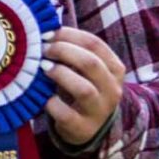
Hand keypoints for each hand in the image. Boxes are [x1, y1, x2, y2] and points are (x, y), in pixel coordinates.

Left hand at [41, 27, 125, 146]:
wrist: (91, 128)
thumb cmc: (83, 88)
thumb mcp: (87, 70)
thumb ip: (74, 51)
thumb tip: (46, 31)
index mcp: (115, 69)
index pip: (95, 44)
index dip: (69, 35)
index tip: (48, 34)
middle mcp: (112, 89)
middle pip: (91, 63)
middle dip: (63, 52)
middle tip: (44, 50)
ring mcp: (99, 111)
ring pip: (84, 89)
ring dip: (60, 74)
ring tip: (43, 68)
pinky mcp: (83, 128)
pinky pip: (66, 114)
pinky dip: (52, 103)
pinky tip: (43, 96)